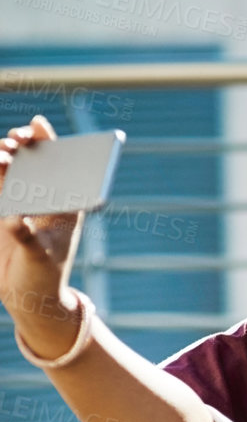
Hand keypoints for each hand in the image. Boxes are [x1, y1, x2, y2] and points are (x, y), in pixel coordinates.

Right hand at [0, 116, 85, 343]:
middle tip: (14, 141)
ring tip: (2, 156)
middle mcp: (43, 198)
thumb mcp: (39, 258)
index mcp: (65, 205)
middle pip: (31, 160)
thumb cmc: (44, 276)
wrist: (27, 296)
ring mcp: (20, 202)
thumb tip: (15, 219)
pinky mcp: (1, 209)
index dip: (48, 140)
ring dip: (2, 156)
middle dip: (21, 144)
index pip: (60, 164)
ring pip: (9, 168)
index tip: (37, 126)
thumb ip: (27, 238)